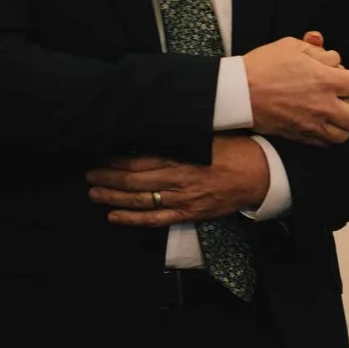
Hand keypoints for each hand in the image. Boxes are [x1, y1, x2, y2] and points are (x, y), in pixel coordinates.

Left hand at [89, 134, 268, 225]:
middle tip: (88, 175)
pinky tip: (114, 216)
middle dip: (107, 178)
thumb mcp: (206, 134)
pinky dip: (133, 219)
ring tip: (94, 193)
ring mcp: (182, 199)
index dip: (115, 160)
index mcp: (180, 156)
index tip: (99, 155)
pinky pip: (156, 219)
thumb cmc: (234, 149)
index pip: (139, 159)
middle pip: (133, 180)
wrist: (260, 174)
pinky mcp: (189, 214)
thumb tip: (153, 128)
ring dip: (113, 198)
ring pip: (139, 201)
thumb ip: (180, 135)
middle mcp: (177, 179)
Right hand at [243, 34, 348, 144]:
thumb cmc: (263, 65)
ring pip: (343, 135)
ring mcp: (312, 124)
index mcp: (326, 80)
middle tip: (337, 100)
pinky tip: (314, 122)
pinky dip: (324, 135)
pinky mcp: (299, 136)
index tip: (341, 79)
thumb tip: (333, 59)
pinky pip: (324, 143)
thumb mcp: (291, 46)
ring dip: (339, 125)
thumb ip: (317, 50)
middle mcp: (324, 106)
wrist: (238, 91)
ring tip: (327, 114)